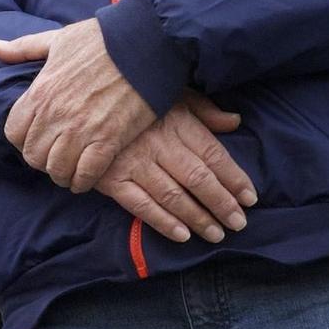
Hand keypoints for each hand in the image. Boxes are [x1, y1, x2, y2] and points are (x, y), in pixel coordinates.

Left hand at [0, 18, 156, 191]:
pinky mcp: (109, 139)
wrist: (144, 43)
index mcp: (40, 91)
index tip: (35, 140)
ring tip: (69, 172)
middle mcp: (56, 114)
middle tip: (54, 158)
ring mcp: (82, 129)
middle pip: (33, 156)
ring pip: (57, 169)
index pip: (14, 133)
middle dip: (41, 161)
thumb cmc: (101, 39)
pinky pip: (87, 173)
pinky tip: (86, 179)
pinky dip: (84, 181)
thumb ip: (22, 48)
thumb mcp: (55, 39)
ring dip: (62, 174)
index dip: (22, 140)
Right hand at [94, 92, 257, 242]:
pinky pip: (140, 205)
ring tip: (216, 234)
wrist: (79, 105)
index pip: (213, 154)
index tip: (250, 198)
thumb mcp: (169, 93)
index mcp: (175, 121)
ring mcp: (133, 162)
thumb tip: (234, 122)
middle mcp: (157, 143)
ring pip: (173, 195)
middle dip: (222, 204)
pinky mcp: (110, 178)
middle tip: (238, 223)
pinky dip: (162, 222)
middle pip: (198, 178)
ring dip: (198, 218)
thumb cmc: (131, 99)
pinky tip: (181, 234)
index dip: (234, 178)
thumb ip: (203, 109)